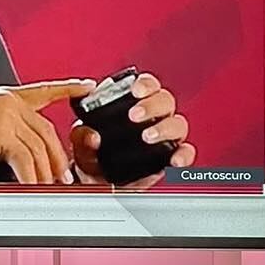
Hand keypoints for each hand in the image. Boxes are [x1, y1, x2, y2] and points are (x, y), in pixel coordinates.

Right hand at [0, 79, 95, 183]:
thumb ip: (9, 130)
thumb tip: (32, 153)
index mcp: (5, 97)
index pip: (44, 90)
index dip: (68, 88)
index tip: (87, 86)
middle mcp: (8, 101)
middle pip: (46, 131)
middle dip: (57, 157)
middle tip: (62, 177)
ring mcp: (6, 114)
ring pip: (38, 147)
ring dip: (44, 172)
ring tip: (46, 187)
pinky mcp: (1, 131)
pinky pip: (25, 159)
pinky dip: (30, 177)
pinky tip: (30, 186)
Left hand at [70, 72, 196, 188]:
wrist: (95, 181)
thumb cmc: (90, 153)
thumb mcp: (80, 142)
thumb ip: (82, 137)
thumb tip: (91, 135)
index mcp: (132, 103)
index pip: (147, 85)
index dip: (145, 84)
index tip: (135, 91)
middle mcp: (153, 116)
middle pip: (165, 101)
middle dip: (152, 105)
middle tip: (134, 115)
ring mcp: (164, 136)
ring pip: (178, 124)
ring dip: (165, 128)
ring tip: (147, 136)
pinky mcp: (169, 157)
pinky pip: (185, 153)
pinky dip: (183, 155)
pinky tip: (174, 160)